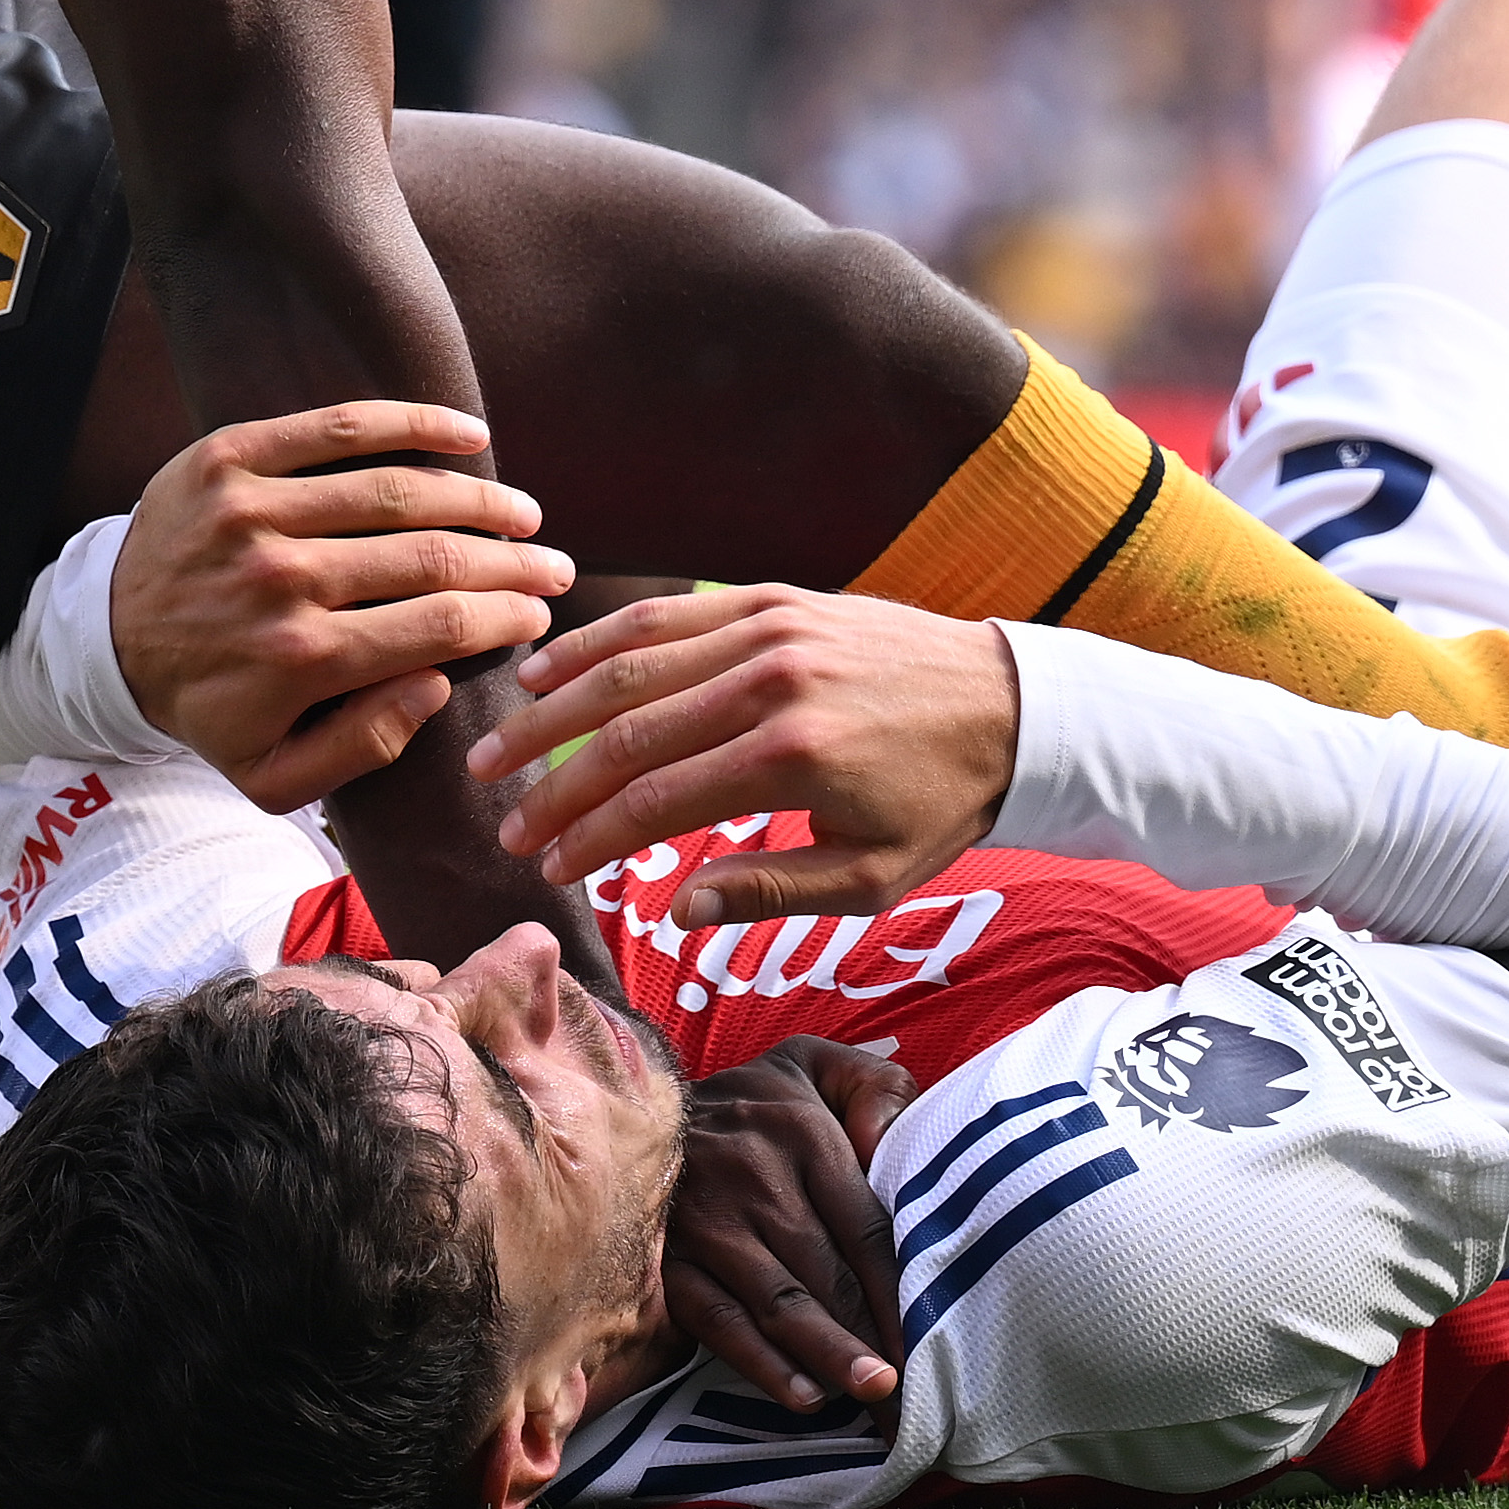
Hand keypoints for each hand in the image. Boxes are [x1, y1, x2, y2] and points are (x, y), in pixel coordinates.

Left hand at [107, 401, 574, 809]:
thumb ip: (364, 748)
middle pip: (433, 557)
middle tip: (554, 565)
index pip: (439, 627)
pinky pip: (339, 426)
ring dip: (478, 497)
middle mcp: (282, 580)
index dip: (506, 616)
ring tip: (523, 511)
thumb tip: (434, 686)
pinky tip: (468, 433)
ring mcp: (255, 510)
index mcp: (301, 660)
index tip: (541, 613)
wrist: (106, 637)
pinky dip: (413, 423)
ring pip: (397, 491)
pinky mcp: (232, 456)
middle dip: (511, 561)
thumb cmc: (208, 707)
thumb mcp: (273, 776)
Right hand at [469, 583, 1018, 909]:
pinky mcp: (773, 598)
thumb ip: (767, 893)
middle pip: (625, 734)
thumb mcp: (870, 879)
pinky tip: (549, 671)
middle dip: (553, 785)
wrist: (1010, 705)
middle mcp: (769, 684)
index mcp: (790, 760)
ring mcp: (768, 630)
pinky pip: (667, 618)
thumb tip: (670, 910)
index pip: (654, 804)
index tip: (546, 867)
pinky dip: (600, 642)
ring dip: (554, 710)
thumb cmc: (940, 803)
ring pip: (630, 665)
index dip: (588, 841)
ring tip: (498, 750)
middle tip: (506, 823)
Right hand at [663, 1038, 915, 1410]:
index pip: (863, 1223)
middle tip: (914, 1386)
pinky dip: (760, 1362)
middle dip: (872, 1334)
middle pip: (825, 1271)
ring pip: (778, 1302)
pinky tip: (803, 1395)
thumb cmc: (759, 1100)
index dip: (899, 1286)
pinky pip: (718, 1320)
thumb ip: (876, 1089)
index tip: (931, 1334)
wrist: (645, 1103)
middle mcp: (753, 1179)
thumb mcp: (818, 1067)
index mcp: (800, 1133)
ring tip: (872, 1397)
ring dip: (828, 1355)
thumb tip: (895, 1140)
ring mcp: (707, 1224)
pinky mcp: (670, 1261)